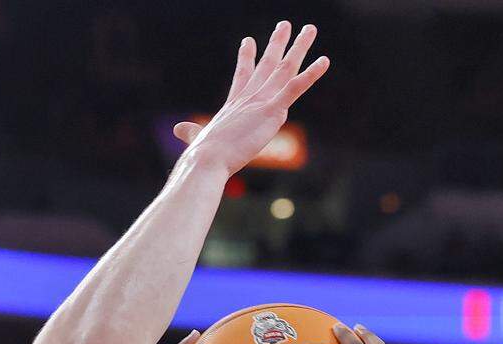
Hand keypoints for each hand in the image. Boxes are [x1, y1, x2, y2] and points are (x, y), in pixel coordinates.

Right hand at [174, 22, 328, 177]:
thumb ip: (192, 132)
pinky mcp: (272, 111)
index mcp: (233, 105)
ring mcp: (261, 102)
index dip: (247, 58)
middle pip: (267, 64)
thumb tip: (178, 129)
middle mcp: (248, 97)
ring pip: (285, 69)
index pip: (242, 75)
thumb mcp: (198, 139)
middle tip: (284, 24)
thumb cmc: (201, 156)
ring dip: (299, 47)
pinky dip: (311, 74)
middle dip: (277, 43)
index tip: (249, 41)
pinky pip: (296, 87)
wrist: (207, 160)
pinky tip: (325, 60)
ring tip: (309, 29)